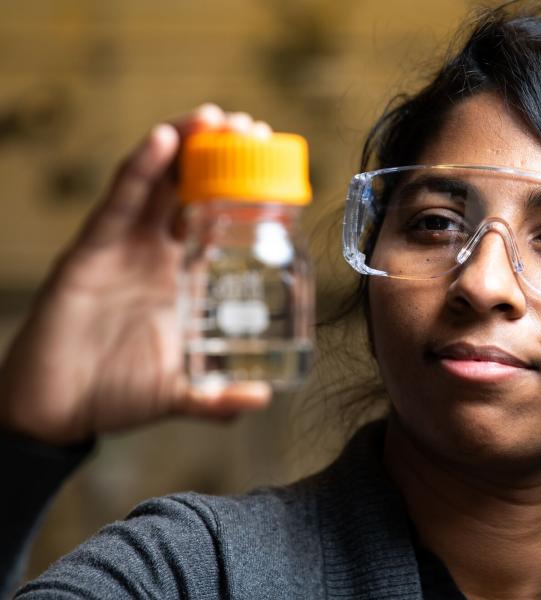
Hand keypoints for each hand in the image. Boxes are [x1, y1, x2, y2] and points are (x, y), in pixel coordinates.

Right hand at [0, 105, 273, 444]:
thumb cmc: (116, 394)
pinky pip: (119, 199)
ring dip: (185, 144)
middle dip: (220, 155)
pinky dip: (143, 168)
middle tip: (251, 129)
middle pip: (191, 189)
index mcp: (182, 278)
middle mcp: (156, 254)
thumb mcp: (179, 393)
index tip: (274, 166)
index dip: (243, 192)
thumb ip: (217, 398)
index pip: (217, 221)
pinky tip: (166, 139)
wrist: (56, 411)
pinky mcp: (92, 249)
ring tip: (215, 117)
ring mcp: (125, 247)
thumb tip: (262, 400)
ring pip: (157, 182)